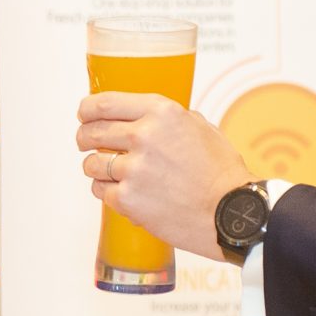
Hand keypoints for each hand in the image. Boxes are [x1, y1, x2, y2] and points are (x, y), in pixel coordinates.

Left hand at [76, 91, 253, 261]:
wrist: (231, 212)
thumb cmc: (221, 172)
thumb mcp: (200, 127)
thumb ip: (167, 118)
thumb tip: (142, 115)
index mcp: (162, 113)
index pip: (105, 103)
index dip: (87, 109)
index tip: (84, 114)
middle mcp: (144, 136)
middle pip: (92, 131)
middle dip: (85, 137)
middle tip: (87, 143)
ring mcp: (134, 169)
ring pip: (92, 163)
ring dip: (96, 167)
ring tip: (111, 173)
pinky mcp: (128, 199)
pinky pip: (100, 191)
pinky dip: (107, 192)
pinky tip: (123, 192)